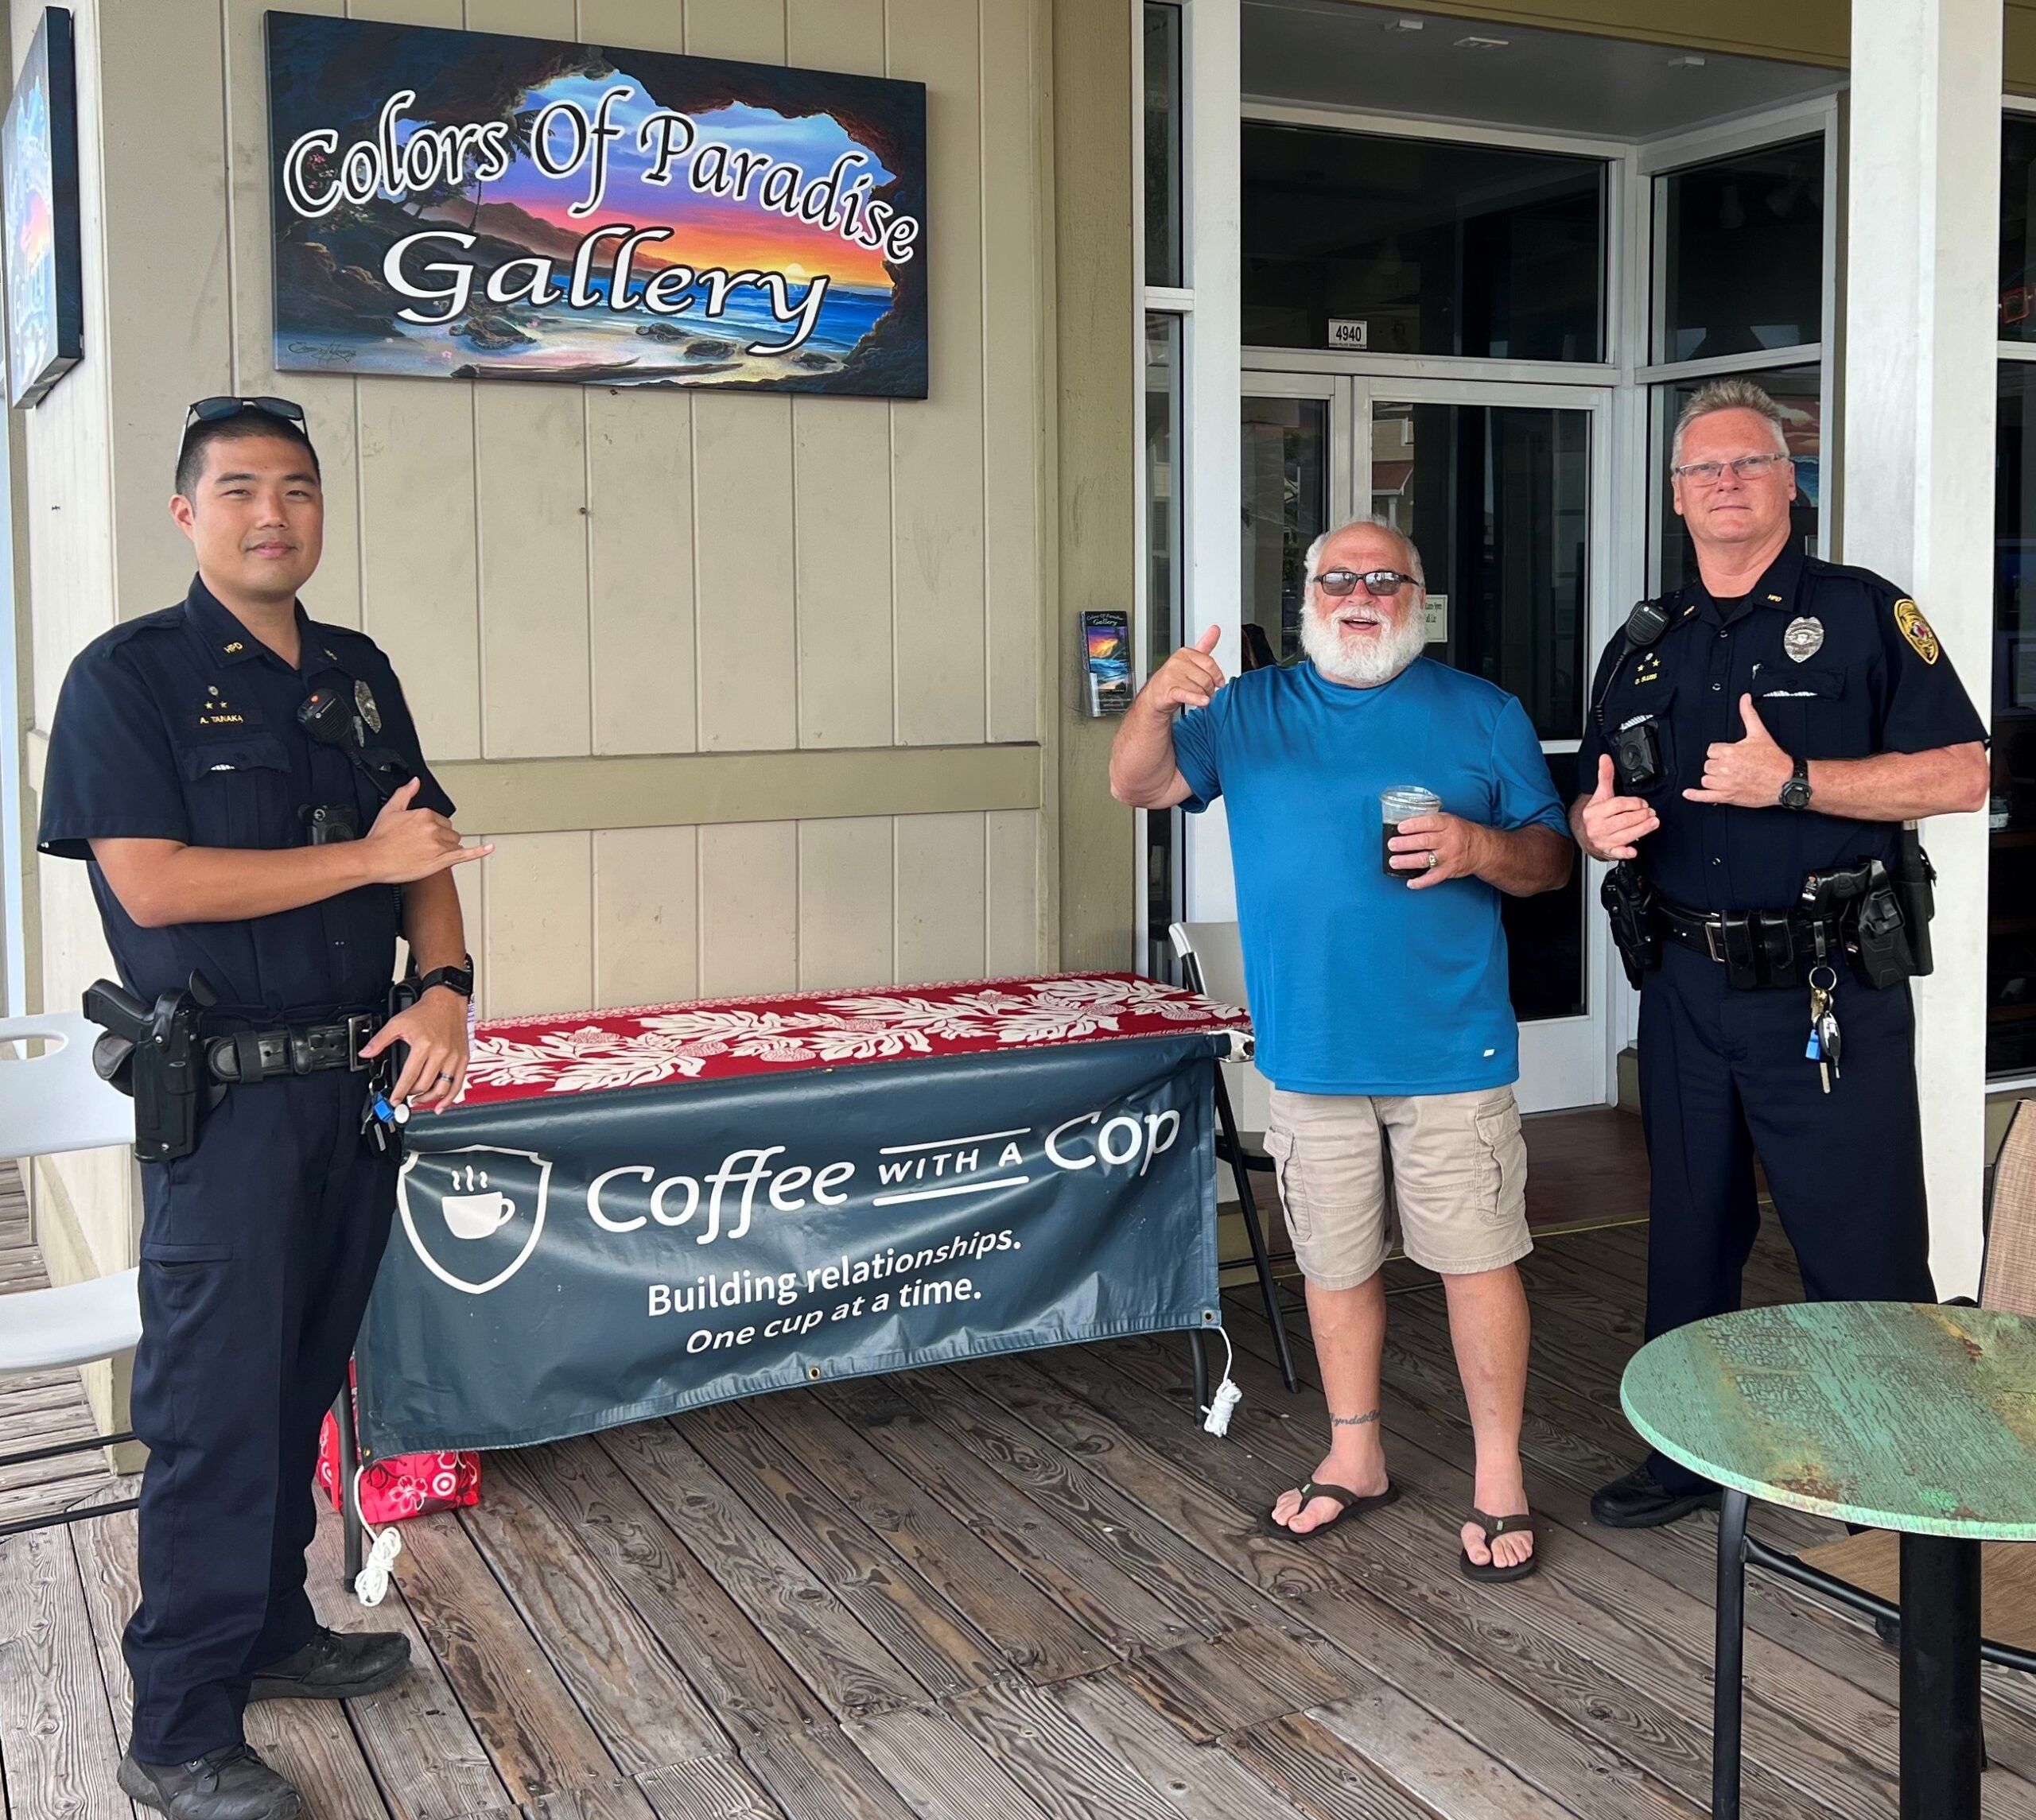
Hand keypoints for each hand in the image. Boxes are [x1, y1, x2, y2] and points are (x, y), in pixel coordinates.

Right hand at [360, 777, 492, 883]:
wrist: (373, 859)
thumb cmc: (380, 839)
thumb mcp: (390, 809)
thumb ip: (406, 793)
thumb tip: (415, 782)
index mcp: (425, 814)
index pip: (440, 821)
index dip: (431, 829)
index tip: (420, 835)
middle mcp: (434, 828)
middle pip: (449, 833)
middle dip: (440, 839)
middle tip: (422, 846)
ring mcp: (440, 845)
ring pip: (454, 844)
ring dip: (445, 849)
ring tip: (428, 854)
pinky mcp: (442, 860)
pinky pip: (466, 854)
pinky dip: (479, 851)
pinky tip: (488, 848)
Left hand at [360, 984, 470, 1111]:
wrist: (447, 1001)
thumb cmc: (425, 1012)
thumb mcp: (397, 1023)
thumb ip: (380, 1040)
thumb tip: (365, 1053)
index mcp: (424, 1045)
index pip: (410, 1077)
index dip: (400, 1092)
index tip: (394, 1100)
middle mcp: (441, 1053)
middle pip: (425, 1085)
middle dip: (412, 1095)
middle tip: (404, 1098)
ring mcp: (454, 1057)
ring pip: (442, 1088)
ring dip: (429, 1100)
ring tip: (419, 1101)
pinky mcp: (463, 1059)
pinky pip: (458, 1084)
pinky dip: (449, 1098)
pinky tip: (441, 1105)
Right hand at [1138, 625, 1225, 715]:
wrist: (1155, 694)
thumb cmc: (1174, 678)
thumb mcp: (1190, 659)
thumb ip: (1205, 644)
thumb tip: (1216, 629)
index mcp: (1185, 653)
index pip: (1209, 662)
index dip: (1217, 675)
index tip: (1220, 682)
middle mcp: (1177, 663)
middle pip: (1205, 678)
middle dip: (1210, 688)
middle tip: (1208, 692)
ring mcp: (1172, 676)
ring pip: (1199, 688)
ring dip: (1203, 697)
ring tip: (1200, 698)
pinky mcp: (1169, 690)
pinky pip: (1188, 694)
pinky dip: (1197, 699)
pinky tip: (1203, 702)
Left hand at [1388, 812, 1487, 889]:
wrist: (1482, 849)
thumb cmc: (1460, 832)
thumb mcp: (1449, 820)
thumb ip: (1430, 821)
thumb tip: (1404, 824)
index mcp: (1448, 824)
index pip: (1429, 823)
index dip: (1414, 825)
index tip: (1400, 828)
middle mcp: (1449, 840)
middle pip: (1424, 841)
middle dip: (1405, 844)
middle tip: (1392, 845)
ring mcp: (1449, 857)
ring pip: (1425, 859)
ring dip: (1407, 861)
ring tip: (1393, 862)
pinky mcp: (1449, 871)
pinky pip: (1433, 878)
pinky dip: (1421, 882)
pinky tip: (1410, 883)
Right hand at [1579, 754, 1659, 860]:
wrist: (1581, 834)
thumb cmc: (1594, 814)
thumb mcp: (1600, 794)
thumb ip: (1605, 776)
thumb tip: (1605, 758)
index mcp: (1595, 811)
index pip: (1618, 805)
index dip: (1634, 803)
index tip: (1643, 803)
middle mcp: (1598, 826)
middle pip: (1624, 820)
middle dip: (1641, 816)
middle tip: (1651, 813)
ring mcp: (1603, 840)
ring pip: (1625, 835)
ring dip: (1642, 829)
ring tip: (1653, 823)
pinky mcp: (1608, 851)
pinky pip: (1618, 853)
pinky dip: (1626, 852)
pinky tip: (1634, 850)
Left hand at [1683, 696, 1793, 807]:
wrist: (1785, 780)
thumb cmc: (1774, 759)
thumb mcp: (1759, 732)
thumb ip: (1748, 714)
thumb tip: (1744, 699)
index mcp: (1729, 751)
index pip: (1711, 750)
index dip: (1720, 752)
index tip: (1729, 754)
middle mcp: (1724, 768)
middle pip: (1708, 764)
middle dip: (1718, 764)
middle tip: (1733, 765)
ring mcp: (1725, 783)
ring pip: (1706, 779)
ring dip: (1713, 778)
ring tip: (1726, 776)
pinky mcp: (1728, 796)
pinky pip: (1706, 797)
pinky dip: (1695, 795)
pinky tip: (1688, 793)